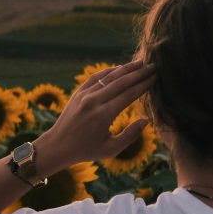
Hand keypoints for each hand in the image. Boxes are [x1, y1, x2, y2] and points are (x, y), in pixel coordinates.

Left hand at [35, 59, 155, 170]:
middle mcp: (94, 102)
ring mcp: (84, 95)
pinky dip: (108, 71)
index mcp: (103, 116)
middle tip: (153, 66)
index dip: (143, 85)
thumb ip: (130, 135)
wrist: (58, 146)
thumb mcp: (111, 149)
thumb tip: (146, 120)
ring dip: (126, 68)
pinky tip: (119, 68)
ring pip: (109, 77)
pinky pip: (96, 77)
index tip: (155, 78)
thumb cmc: (86, 150)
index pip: (129, 95)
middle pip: (121, 82)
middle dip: (139, 73)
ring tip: (140, 63)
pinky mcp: (78, 92)